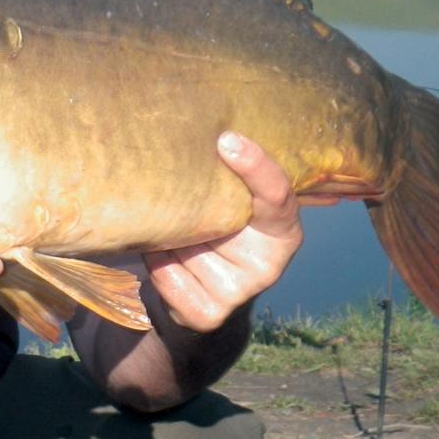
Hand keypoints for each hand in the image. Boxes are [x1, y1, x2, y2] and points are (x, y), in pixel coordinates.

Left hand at [142, 130, 302, 333]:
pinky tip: (159, 251)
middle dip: (192, 198)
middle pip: (221, 219)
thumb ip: (226, 175)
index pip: (277, 194)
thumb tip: (202, 126)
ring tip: (166, 224)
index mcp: (282, 228)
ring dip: (167, 230)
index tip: (227, 138)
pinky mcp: (207, 312)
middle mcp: (268, 263)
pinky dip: (156, 258)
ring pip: (186, 244)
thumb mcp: (230, 199)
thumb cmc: (215, 226)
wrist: (197, 289)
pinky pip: (167, 274)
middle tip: (167, 170)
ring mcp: (239, 292)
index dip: (256, 166)